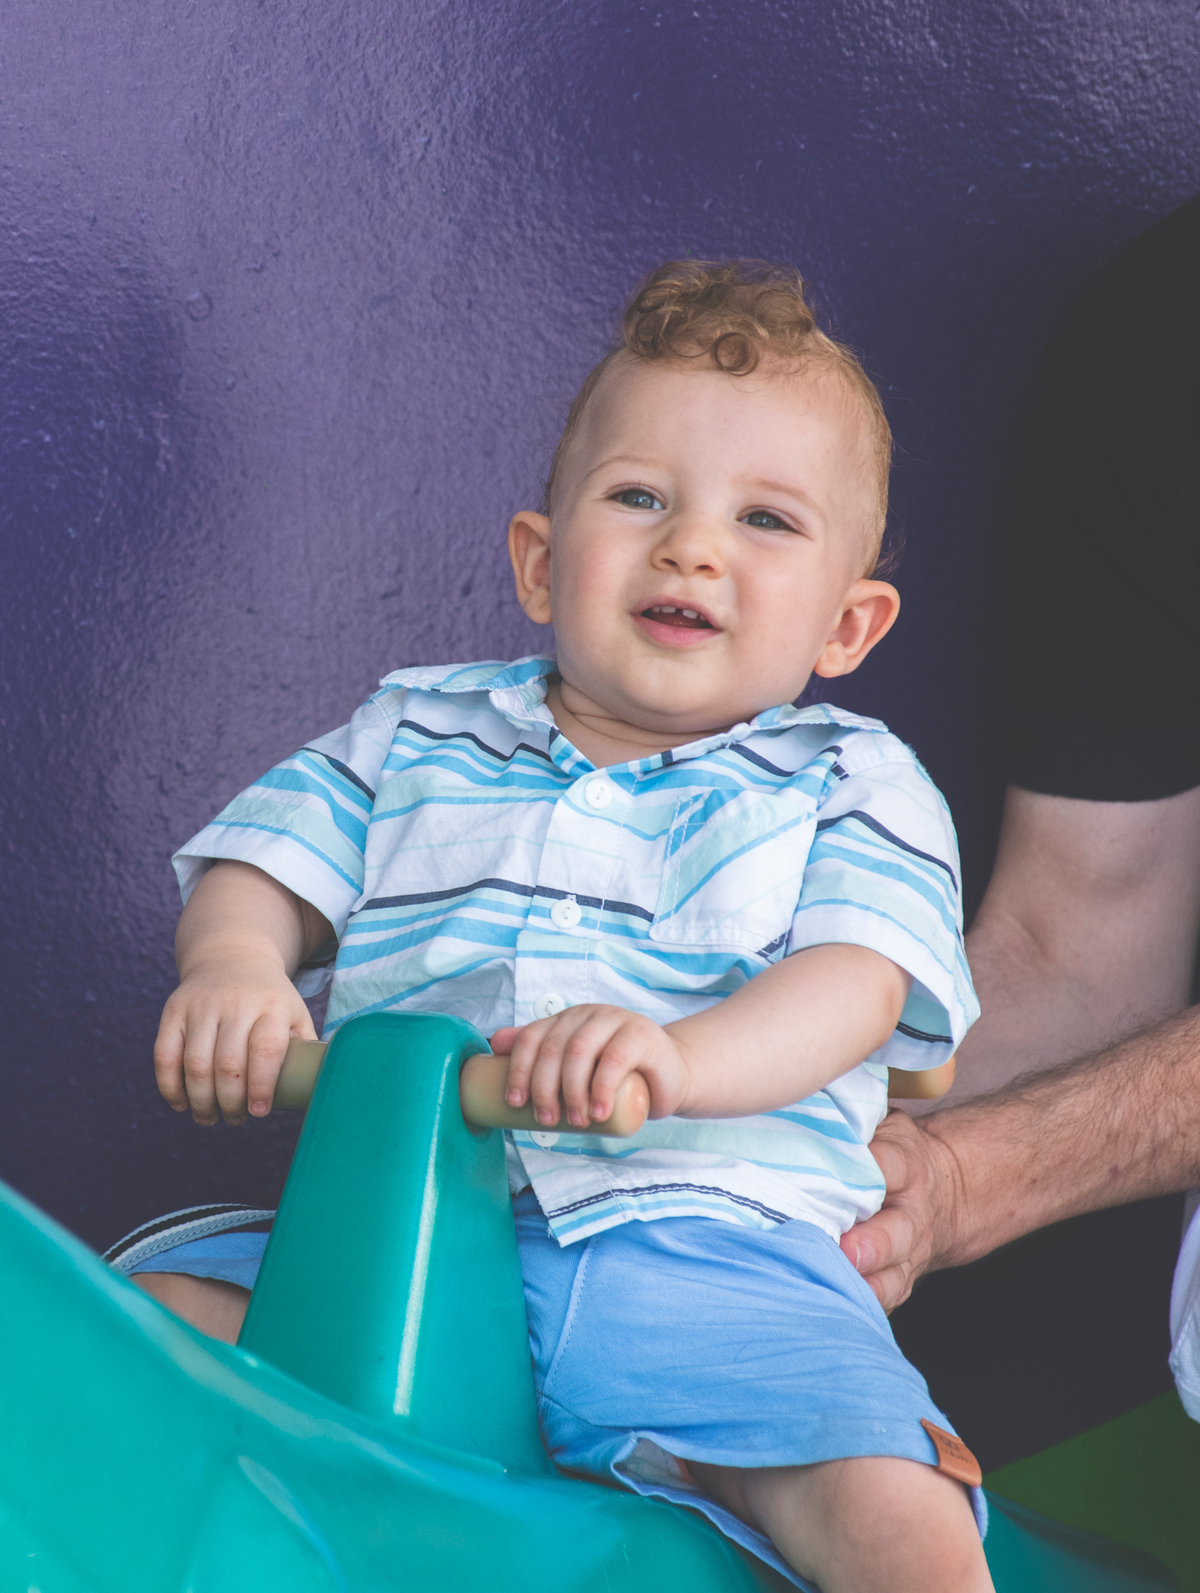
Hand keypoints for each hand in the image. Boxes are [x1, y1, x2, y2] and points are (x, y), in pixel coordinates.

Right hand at [154, 954, 316, 1125]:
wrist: (232, 957)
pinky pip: (165, 1055)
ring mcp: (202, 1005)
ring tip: (210, 1118)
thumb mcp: (295, 1014)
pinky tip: (182, 1103)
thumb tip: (326, 1089)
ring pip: (195, 1064)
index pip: (265, 1050)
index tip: (259, 1112)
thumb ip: (307, 1049)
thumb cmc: (270, 999)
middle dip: (230, 1103)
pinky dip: (170, 1086)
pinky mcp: (174, 1011)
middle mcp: (236, 1003)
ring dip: (201, 1101)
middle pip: (229, 1064)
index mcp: (272, 1006)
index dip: (261, 1086)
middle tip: (235, 1119)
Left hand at [490, 1005, 690, 1127]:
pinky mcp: (642, 1034)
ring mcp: (616, 1020)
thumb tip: (494, 1043)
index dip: (519, 1069)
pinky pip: (615, 1059)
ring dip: (571, 1091)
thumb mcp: (576, 1067)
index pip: (533, 1037)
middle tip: (547, 1119)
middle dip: (544, 1087)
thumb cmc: (618, 1075)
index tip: (514, 1102)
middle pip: (554, 1047)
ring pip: (580, 1051)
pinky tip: (598, 1113)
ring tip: (575, 1122)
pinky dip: (601, 1088)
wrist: (669, 1074)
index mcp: (567, 1020)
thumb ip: (540, 1052)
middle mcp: (588, 1014)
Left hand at [838, 1108, 963, 1312]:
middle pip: (895, 1234)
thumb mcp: (883, 1124)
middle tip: (842, 1250)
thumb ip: (852, 1122)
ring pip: (891, 1277)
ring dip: (863, 1285)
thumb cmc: (892, 1152)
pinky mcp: (899, 1280)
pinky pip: (884, 1300)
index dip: (866, 1172)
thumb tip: (802, 1107)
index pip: (887, 1165)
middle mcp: (911, 1214)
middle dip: (869, 1246)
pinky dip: (859, 1306)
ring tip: (831, 1285)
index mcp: (905, 1164)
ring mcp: (908, 1253)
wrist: (941, 1194)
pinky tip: (830, 1307)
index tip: (835, 1178)